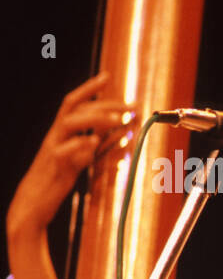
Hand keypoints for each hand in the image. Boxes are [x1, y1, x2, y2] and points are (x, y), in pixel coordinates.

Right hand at [7, 72, 134, 238]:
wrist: (34, 202)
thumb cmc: (58, 177)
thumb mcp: (82, 156)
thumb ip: (101, 143)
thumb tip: (124, 130)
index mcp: (61, 131)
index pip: (73, 102)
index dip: (89, 88)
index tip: (108, 76)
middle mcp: (56, 136)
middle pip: (76, 109)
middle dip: (105, 104)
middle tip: (131, 106)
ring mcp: (53, 150)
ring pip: (69, 124)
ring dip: (96, 119)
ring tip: (120, 119)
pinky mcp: (55, 168)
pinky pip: (64, 152)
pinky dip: (80, 145)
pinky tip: (94, 142)